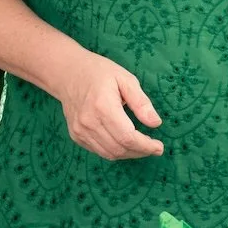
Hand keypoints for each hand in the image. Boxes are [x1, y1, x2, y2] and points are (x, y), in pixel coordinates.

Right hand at [49, 44, 163, 160]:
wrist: (68, 73)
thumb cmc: (99, 72)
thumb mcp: (125, 79)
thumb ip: (141, 102)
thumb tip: (156, 123)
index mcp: (103, 106)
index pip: (127, 137)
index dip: (146, 146)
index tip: (159, 147)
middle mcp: (89, 122)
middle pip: (119, 149)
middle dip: (140, 152)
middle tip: (154, 147)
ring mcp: (80, 130)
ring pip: (109, 154)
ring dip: (129, 154)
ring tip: (142, 147)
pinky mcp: (76, 135)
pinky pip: (99, 151)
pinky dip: (115, 151)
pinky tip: (125, 144)